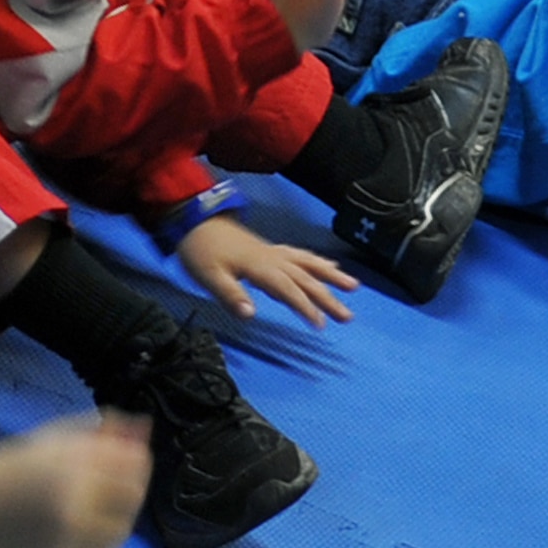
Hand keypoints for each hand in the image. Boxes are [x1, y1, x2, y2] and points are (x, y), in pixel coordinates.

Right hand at [0, 410, 151, 547]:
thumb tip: (144, 426)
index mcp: (72, 462)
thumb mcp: (53, 438)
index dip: (139, 460)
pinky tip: (86, 533)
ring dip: (118, 518)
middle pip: (133, 496)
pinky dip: (101, 547)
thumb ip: (101, 431)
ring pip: (121, 531)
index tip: (128, 461)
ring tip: (98, 511)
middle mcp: (72, 500)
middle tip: (114, 488)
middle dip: (131, 489)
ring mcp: (64, 537)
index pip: (135, 462)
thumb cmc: (10, 466)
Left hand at [177, 212, 357, 326]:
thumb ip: (231, 295)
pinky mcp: (270, 250)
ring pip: (309, 264)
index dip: (306, 307)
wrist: (195, 222)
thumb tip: (251, 315)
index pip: (289, 290)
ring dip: (331, 276)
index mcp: (260, 267)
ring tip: (352, 286)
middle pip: (306, 279)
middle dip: (328, 297)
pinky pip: (301, 256)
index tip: (321, 325)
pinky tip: (328, 266)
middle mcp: (273, 259)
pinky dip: (317, 262)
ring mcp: (273, 253)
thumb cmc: (201, 252)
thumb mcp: (209, 277)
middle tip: (348, 316)